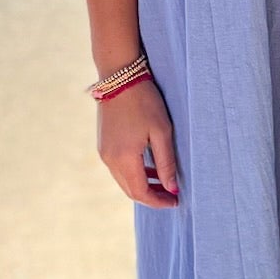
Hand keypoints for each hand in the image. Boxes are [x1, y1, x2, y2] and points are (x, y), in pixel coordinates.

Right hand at [97, 77, 180, 207]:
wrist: (119, 77)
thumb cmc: (144, 101)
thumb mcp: (161, 131)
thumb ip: (166, 163)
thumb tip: (172, 189)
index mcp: (124, 158)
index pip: (141, 193)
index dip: (159, 201)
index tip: (176, 201)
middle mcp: (110, 160)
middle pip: (131, 191)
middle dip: (152, 196)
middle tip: (172, 195)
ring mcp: (104, 153)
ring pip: (124, 181)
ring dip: (143, 185)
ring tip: (164, 182)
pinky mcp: (103, 145)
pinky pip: (119, 169)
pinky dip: (134, 174)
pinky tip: (149, 168)